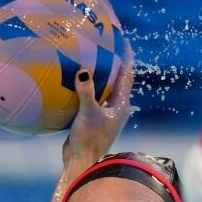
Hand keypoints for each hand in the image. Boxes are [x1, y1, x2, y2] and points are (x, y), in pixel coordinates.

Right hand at [62, 38, 134, 165]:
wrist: (81, 161)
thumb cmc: (89, 139)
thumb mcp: (88, 112)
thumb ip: (86, 91)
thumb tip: (84, 70)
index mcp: (121, 105)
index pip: (126, 75)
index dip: (126, 56)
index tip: (123, 40)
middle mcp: (116, 107)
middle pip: (117, 78)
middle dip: (113, 61)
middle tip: (104, 42)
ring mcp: (105, 112)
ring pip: (104, 87)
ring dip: (99, 73)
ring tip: (89, 55)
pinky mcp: (93, 117)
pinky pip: (92, 95)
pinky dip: (87, 85)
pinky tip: (74, 77)